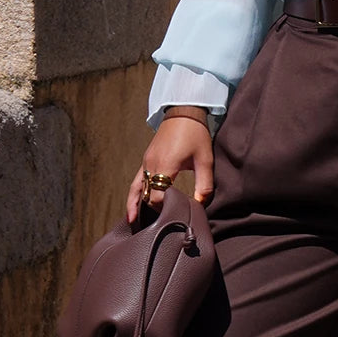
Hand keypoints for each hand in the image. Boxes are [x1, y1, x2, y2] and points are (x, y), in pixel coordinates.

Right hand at [126, 107, 213, 224]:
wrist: (184, 112)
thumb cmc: (195, 134)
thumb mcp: (205, 160)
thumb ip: (205, 184)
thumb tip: (201, 205)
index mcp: (165, 165)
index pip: (159, 196)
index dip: (166, 208)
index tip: (175, 214)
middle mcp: (151, 165)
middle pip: (147, 195)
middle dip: (153, 209)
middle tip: (158, 224)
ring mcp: (146, 162)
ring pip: (137, 189)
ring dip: (136, 204)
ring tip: (133, 222)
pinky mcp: (146, 159)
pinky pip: (136, 181)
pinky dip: (134, 194)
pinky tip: (133, 205)